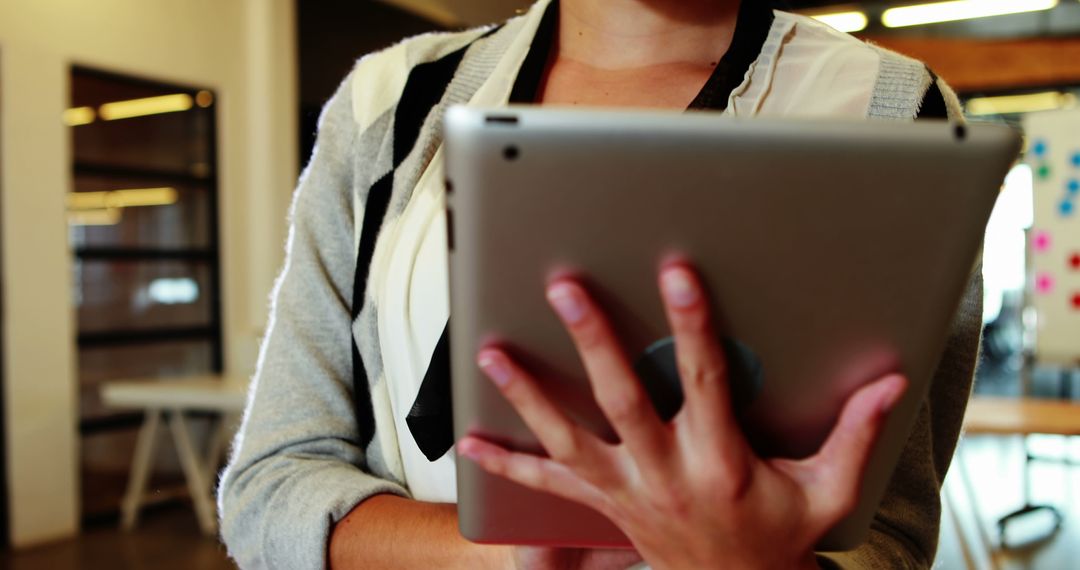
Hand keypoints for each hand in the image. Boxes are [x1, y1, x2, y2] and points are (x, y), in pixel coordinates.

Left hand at [458, 264, 907, 569]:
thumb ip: (855, 433)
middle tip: (566, 288)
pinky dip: (507, 465)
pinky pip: (546, 486)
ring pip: (568, 439)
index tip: (677, 273)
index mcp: (721, 461)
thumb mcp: (827, 492)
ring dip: (528, 395)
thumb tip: (889, 380)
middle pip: (623, 400)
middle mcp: (665, 473)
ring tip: (492, 351)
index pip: (704, 380)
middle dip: (594, 342)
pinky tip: (470, 442)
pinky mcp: (603, 504)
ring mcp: (626, 492)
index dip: (692, 324)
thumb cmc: (779, 535)